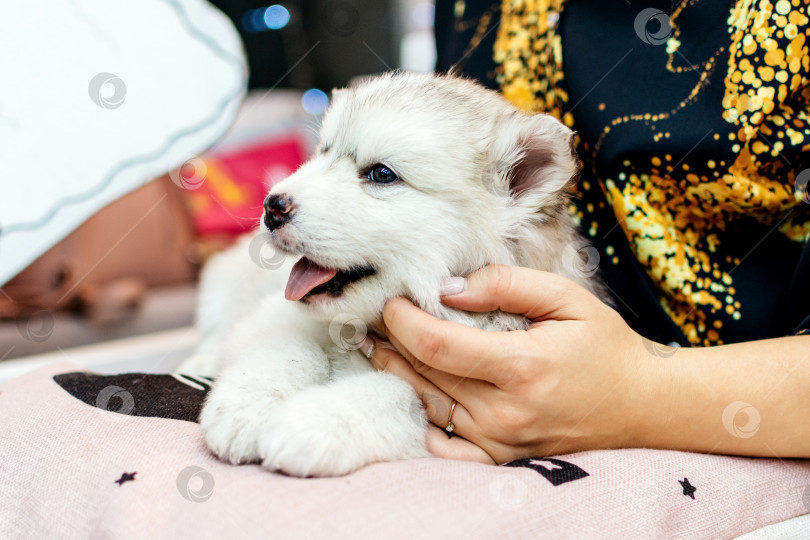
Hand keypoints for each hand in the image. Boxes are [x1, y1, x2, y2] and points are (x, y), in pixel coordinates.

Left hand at [367, 264, 654, 463]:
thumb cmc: (605, 347)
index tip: (389, 300)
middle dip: (391, 340)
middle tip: (376, 316)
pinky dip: (417, 415)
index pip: (435, 345)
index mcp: (521, 367)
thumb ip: (506, 285)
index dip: (401, 321)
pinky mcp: (498, 458)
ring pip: (425, 403)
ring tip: (379, 343)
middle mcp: (504, 411)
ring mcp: (498, 440)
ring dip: (395, 372)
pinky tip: (406, 388)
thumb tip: (448, 287)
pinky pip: (440, 443)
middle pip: (422, 373)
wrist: (641, 407)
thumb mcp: (567, 299)